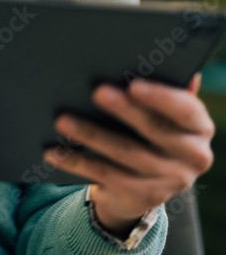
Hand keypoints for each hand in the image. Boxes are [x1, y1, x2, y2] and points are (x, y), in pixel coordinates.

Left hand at [44, 72, 215, 233]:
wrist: (146, 183)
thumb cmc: (151, 130)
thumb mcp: (164, 111)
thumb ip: (165, 88)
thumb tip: (164, 56)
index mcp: (199, 127)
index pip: (185, 110)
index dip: (160, 97)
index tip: (133, 85)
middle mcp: (194, 156)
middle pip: (154, 131)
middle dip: (123, 110)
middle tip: (96, 92)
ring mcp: (171, 181)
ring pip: (125, 154)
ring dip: (91, 135)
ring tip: (63, 120)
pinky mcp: (144, 197)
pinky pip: (106, 176)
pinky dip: (77, 162)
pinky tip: (54, 151)